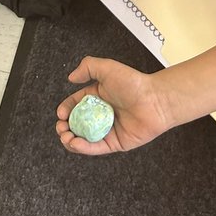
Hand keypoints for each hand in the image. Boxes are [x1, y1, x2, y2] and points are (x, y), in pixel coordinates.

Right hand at [56, 56, 170, 154]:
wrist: (154, 100)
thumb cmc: (133, 83)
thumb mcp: (107, 68)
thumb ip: (87, 67)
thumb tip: (71, 77)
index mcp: (97, 97)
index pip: (75, 105)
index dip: (66, 110)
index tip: (60, 113)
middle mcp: (101, 114)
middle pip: (77, 124)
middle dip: (65, 127)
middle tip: (61, 128)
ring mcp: (107, 130)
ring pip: (84, 138)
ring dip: (70, 140)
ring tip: (65, 137)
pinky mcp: (115, 143)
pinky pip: (96, 148)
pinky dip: (83, 148)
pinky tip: (75, 143)